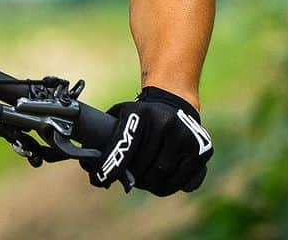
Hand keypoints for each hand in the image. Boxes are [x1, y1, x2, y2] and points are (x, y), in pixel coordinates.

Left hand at [86, 86, 212, 194]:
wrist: (175, 101)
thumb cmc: (142, 115)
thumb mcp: (123, 113)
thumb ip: (106, 134)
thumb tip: (86, 160)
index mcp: (141, 112)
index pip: (122, 146)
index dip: (109, 166)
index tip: (99, 180)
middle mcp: (164, 122)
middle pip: (141, 168)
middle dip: (131, 177)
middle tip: (128, 180)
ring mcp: (184, 136)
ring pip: (160, 178)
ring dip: (149, 184)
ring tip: (144, 180)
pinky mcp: (201, 149)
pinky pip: (181, 182)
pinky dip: (169, 186)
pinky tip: (162, 179)